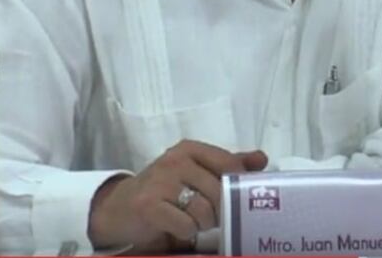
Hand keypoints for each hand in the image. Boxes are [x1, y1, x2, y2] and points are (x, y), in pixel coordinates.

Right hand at [88, 139, 267, 251]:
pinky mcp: (149, 205)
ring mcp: (161, 181)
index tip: (232, 198)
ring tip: (191, 222)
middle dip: (218, 210)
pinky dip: (186, 232)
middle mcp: (175, 160)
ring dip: (202, 224)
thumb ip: (228, 165)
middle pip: (219, 191)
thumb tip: (261, 159)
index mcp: (190, 149)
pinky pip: (185, 225)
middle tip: (207, 216)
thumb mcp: (196, 172)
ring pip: (204, 210)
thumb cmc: (165, 190)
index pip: (229, 164)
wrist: (119, 208)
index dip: (236, 186)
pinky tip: (177, 228)